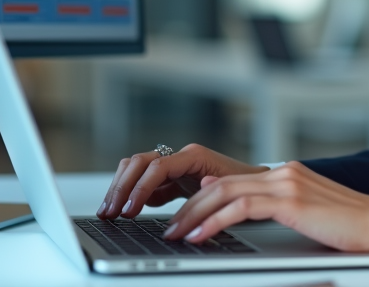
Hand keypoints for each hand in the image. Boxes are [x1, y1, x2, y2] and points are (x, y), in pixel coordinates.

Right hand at [98, 143, 266, 218]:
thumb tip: (196, 190)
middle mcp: (181, 157)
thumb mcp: (230, 189)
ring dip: (122, 189)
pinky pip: (146, 182)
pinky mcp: (174, 179)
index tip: (129, 211)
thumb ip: (209, 189)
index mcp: (194, 156)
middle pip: (140, 163)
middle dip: (121, 188)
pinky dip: (133, 194)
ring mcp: (175, 166)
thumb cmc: (247, 186)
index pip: (157, 166)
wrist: (258, 185)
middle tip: (109, 213)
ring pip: (138, 169)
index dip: (140, 189)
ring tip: (110, 212)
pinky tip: (127, 211)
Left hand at [162, 161, 368, 253]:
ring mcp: (288, 184)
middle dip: (189, 207)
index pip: (232, 182)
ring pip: (225, 193)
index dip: (201, 199)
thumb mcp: (308, 213)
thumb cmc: (351, 226)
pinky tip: (201, 236)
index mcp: (287, 174)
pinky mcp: (291, 201)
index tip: (182, 217)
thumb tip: (239, 206)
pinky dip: (215, 222)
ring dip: (194, 215)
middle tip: (168, 228)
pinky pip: (241, 208)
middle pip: (222, 184)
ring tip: (176, 234)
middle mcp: (284, 172)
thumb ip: (277, 207)